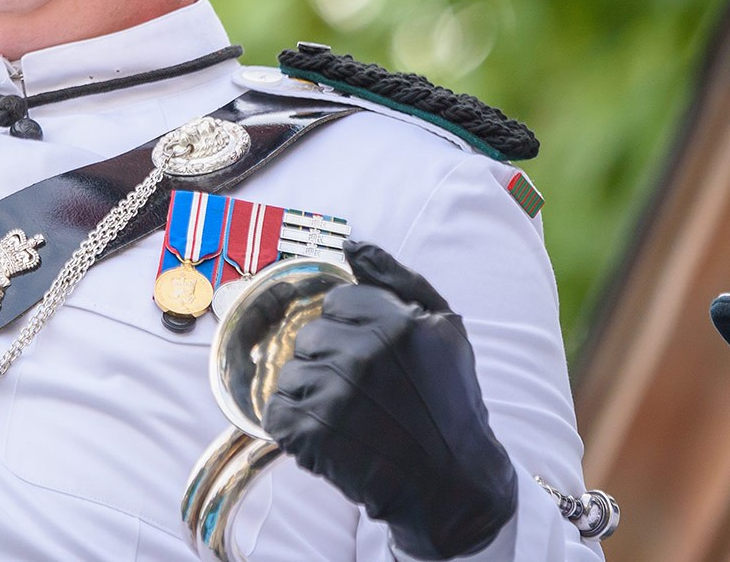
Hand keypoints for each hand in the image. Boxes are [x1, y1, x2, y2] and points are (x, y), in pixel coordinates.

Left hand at [262, 242, 518, 559]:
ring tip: (351, 419)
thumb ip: (397, 278)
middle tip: (364, 394)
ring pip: (289, 374)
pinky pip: (276, 413)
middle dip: (328, 362)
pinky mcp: (312, 432)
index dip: (349, 330)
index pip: (334, 303)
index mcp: (395, 322)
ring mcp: (335, 394)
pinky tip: (331, 438)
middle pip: (308, 337)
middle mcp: (363, 354)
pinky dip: (295, 427)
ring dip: (311, 396)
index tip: (372, 359)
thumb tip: (350, 244)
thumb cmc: (450, 404)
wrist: (453, 485)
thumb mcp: (445, 329)